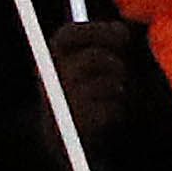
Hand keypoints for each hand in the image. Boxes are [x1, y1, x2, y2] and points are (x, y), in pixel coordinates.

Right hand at [51, 16, 145, 141]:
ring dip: (117, 88)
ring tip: (111, 95)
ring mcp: (66, 102)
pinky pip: (113, 107)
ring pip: (109, 84)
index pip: (69, 34)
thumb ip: (99, 43)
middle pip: (96, 59)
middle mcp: (52, 78)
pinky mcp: (81, 123)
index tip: (124, 34)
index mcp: (47, 60)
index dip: (98, 30)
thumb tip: (122, 29)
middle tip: (121, 69)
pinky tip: (107, 116)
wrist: (64, 141)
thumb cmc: (79, 93)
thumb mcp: (81, 65)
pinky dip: (115, 110)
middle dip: (116, 63)